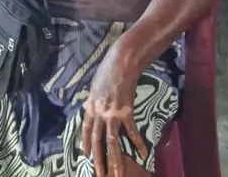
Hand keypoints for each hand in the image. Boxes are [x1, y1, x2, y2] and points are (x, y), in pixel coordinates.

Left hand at [82, 49, 146, 176]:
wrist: (121, 62)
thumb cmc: (107, 70)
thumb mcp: (94, 86)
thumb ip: (93, 101)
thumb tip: (91, 110)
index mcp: (91, 106)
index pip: (86, 130)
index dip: (85, 144)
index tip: (85, 157)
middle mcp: (100, 113)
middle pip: (97, 141)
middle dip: (98, 160)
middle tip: (100, 175)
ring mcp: (113, 114)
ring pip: (112, 142)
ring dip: (115, 159)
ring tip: (117, 174)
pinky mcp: (127, 112)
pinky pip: (132, 132)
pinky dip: (138, 143)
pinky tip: (143, 154)